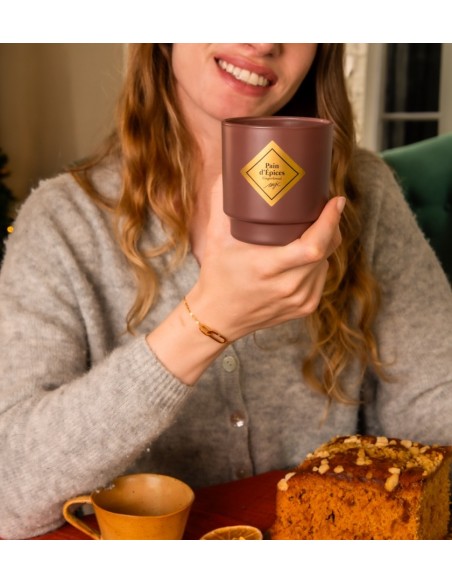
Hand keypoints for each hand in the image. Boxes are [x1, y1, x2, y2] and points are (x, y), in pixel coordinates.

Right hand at [187, 176, 344, 340]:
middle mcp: (288, 287)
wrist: (218, 318)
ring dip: (324, 243)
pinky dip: (318, 261)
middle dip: (330, 225)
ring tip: (311, 228)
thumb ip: (222, 203)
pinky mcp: (305, 308)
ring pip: (326, 262)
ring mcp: (300, 300)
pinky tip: (306, 254)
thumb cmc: (216, 276)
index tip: (336, 201)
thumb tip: (229, 170)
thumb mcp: (215, 239)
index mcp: (267, 269)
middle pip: (325, 250)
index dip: (330, 222)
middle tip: (325, 206)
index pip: (313, 247)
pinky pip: (321, 276)